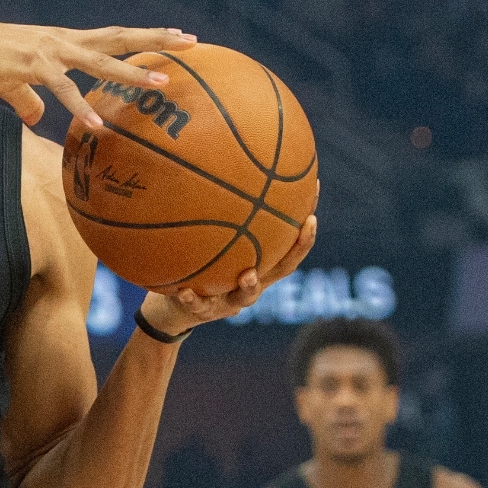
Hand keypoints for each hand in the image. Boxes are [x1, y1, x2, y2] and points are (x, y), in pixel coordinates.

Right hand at [0, 20, 199, 127]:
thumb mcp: (12, 83)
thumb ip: (29, 99)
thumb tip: (38, 117)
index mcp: (63, 41)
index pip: (113, 37)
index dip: (145, 37)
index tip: (177, 37)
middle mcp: (64, 40)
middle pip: (120, 38)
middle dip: (157, 39)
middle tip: (193, 41)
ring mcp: (51, 50)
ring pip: (101, 60)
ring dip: (132, 72)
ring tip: (160, 81)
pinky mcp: (32, 65)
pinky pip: (62, 90)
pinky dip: (80, 106)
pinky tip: (97, 123)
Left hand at [140, 212, 319, 336]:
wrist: (174, 308)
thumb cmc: (200, 269)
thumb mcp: (214, 245)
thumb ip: (224, 221)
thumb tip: (228, 174)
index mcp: (259, 268)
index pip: (289, 249)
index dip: (305, 234)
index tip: (313, 213)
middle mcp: (251, 285)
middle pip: (282, 270)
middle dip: (296, 250)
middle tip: (305, 227)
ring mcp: (228, 301)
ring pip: (246, 297)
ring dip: (250, 286)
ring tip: (248, 274)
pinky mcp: (202, 312)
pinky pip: (198, 306)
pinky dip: (193, 299)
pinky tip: (185, 291)